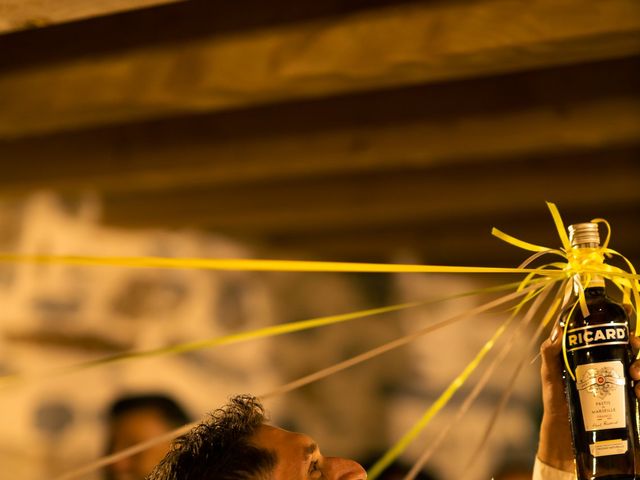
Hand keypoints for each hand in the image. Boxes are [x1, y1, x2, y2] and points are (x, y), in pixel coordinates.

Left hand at [536, 327, 639, 472]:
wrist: (564, 437)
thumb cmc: (557, 405)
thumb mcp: (551, 378)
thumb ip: (551, 355)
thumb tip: (557, 331)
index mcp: (596, 365)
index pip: (617, 347)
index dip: (628, 341)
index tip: (631, 337)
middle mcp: (612, 378)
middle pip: (634, 359)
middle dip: (639, 353)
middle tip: (634, 354)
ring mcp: (621, 394)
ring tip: (636, 375)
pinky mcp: (628, 411)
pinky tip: (639, 391)